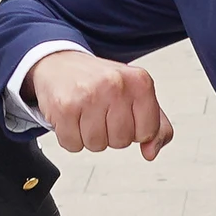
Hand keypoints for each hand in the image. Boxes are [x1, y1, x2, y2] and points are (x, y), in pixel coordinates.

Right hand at [26, 50, 172, 158]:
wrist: (60, 63)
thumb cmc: (99, 81)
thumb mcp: (135, 95)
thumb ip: (155, 125)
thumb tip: (151, 152)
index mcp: (140, 81)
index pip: (148, 131)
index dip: (134, 130)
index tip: (124, 115)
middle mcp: (116, 84)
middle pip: (121, 141)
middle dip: (110, 134)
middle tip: (101, 112)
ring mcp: (89, 95)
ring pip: (97, 145)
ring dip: (89, 136)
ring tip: (85, 114)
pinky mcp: (65, 106)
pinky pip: (72, 144)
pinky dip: (70, 137)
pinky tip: (71, 117)